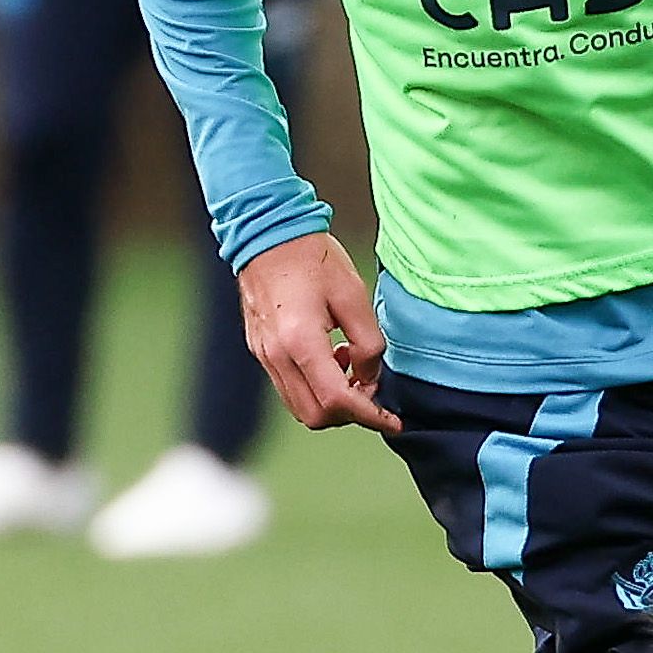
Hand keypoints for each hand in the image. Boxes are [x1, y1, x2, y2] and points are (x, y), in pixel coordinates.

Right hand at [237, 232, 401, 432]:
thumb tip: (370, 377)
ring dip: (330, 401)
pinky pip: (288, 388)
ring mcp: (264, 356)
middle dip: (349, 413)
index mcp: (300, 342)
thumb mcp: (354, 296)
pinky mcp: (260, 350)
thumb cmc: (313, 258)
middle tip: (371, 390)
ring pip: (300, 407)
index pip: (337, 400)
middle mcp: (277, 356)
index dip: (370, 415)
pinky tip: (329, 357)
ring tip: (349, 366)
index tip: (392, 419)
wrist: (267, 233)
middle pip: (316, 416)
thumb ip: (369, 344)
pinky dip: (314, 387)